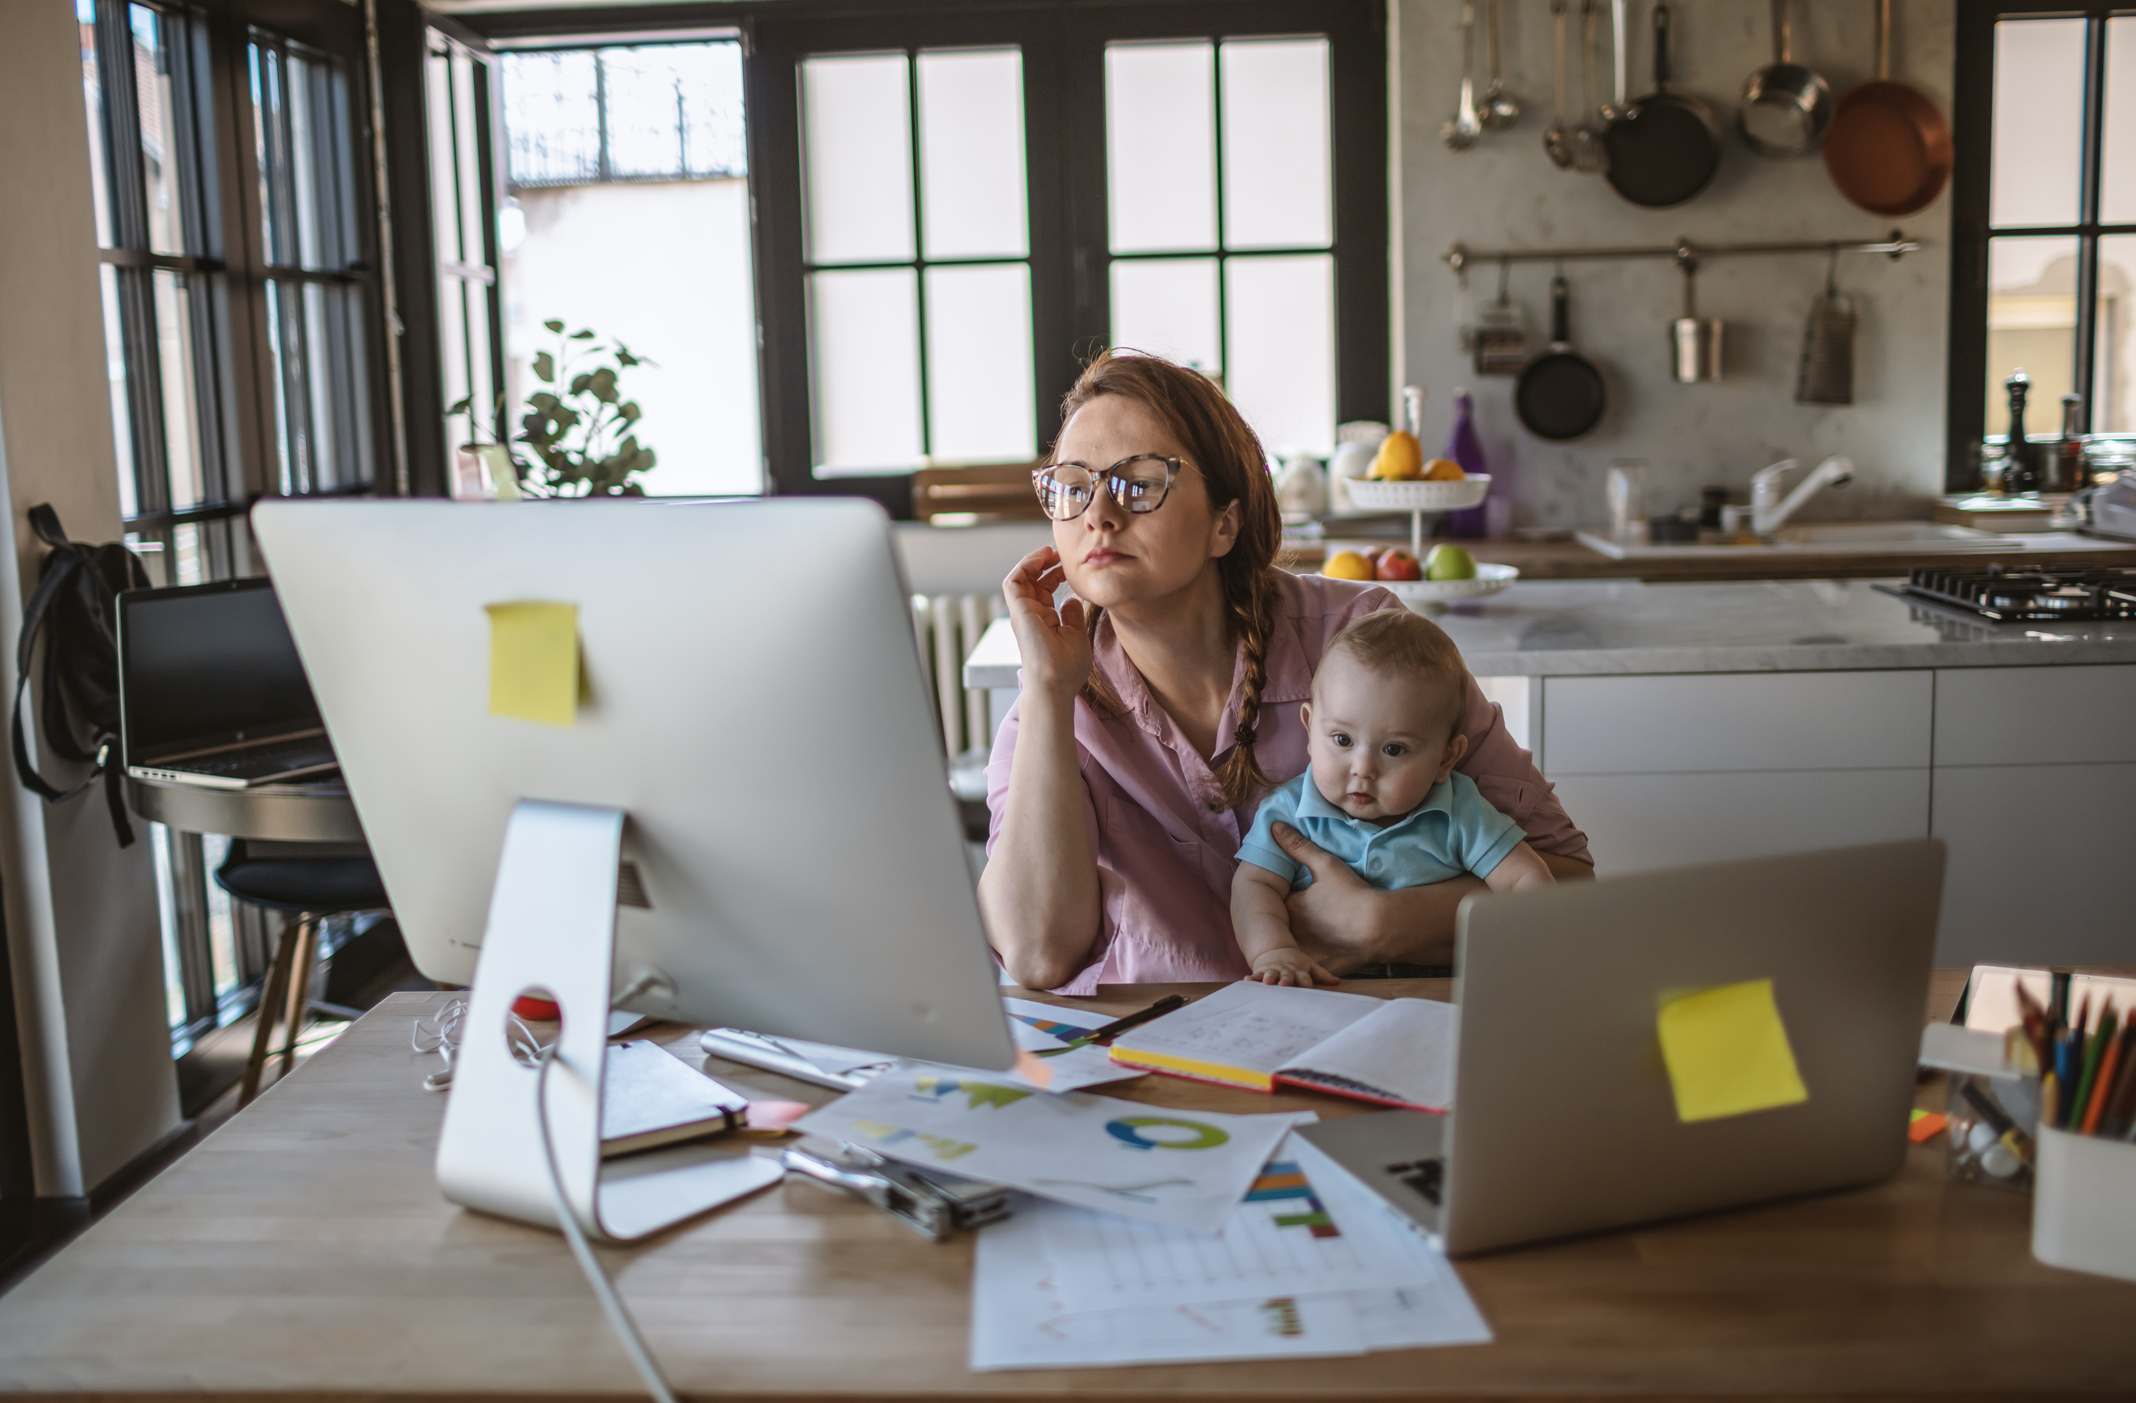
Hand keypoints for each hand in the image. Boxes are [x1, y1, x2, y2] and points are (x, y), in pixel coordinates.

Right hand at [1002, 546, 1091, 705]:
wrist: (1055, 683)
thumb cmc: (1066, 667)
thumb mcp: (1076, 635)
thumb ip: (1072, 616)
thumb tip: (1072, 600)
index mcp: (1044, 620)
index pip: (1044, 590)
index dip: (1054, 574)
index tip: (1069, 567)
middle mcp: (1030, 615)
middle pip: (1032, 581)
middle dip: (1044, 564)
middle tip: (1059, 554)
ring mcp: (1023, 613)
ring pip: (1020, 578)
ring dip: (1033, 561)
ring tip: (1049, 552)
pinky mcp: (1018, 612)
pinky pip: (1013, 582)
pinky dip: (1024, 567)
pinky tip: (1040, 560)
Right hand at [1248, 945, 1341, 987]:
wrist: (1275, 950)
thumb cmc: (1295, 963)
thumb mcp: (1309, 966)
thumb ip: (1322, 975)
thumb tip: (1338, 982)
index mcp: (1299, 970)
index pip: (1304, 977)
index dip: (1305, 982)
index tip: (1306, 988)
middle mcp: (1286, 970)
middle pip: (1287, 975)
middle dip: (1286, 979)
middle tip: (1284, 984)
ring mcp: (1273, 970)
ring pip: (1271, 974)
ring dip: (1269, 977)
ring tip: (1266, 982)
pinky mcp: (1261, 971)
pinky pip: (1256, 975)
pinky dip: (1252, 978)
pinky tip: (1246, 980)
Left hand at [1270, 822, 1383, 974]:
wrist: (1380, 928)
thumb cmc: (1352, 895)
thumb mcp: (1325, 865)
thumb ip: (1298, 846)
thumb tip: (1273, 826)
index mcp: (1289, 908)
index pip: (1272, 905)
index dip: (1276, 902)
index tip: (1284, 898)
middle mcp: (1291, 934)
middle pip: (1278, 930)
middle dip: (1281, 926)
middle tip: (1296, 921)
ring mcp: (1305, 954)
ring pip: (1290, 953)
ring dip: (1292, 948)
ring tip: (1305, 941)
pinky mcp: (1319, 970)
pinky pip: (1306, 970)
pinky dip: (1307, 966)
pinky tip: (1316, 959)